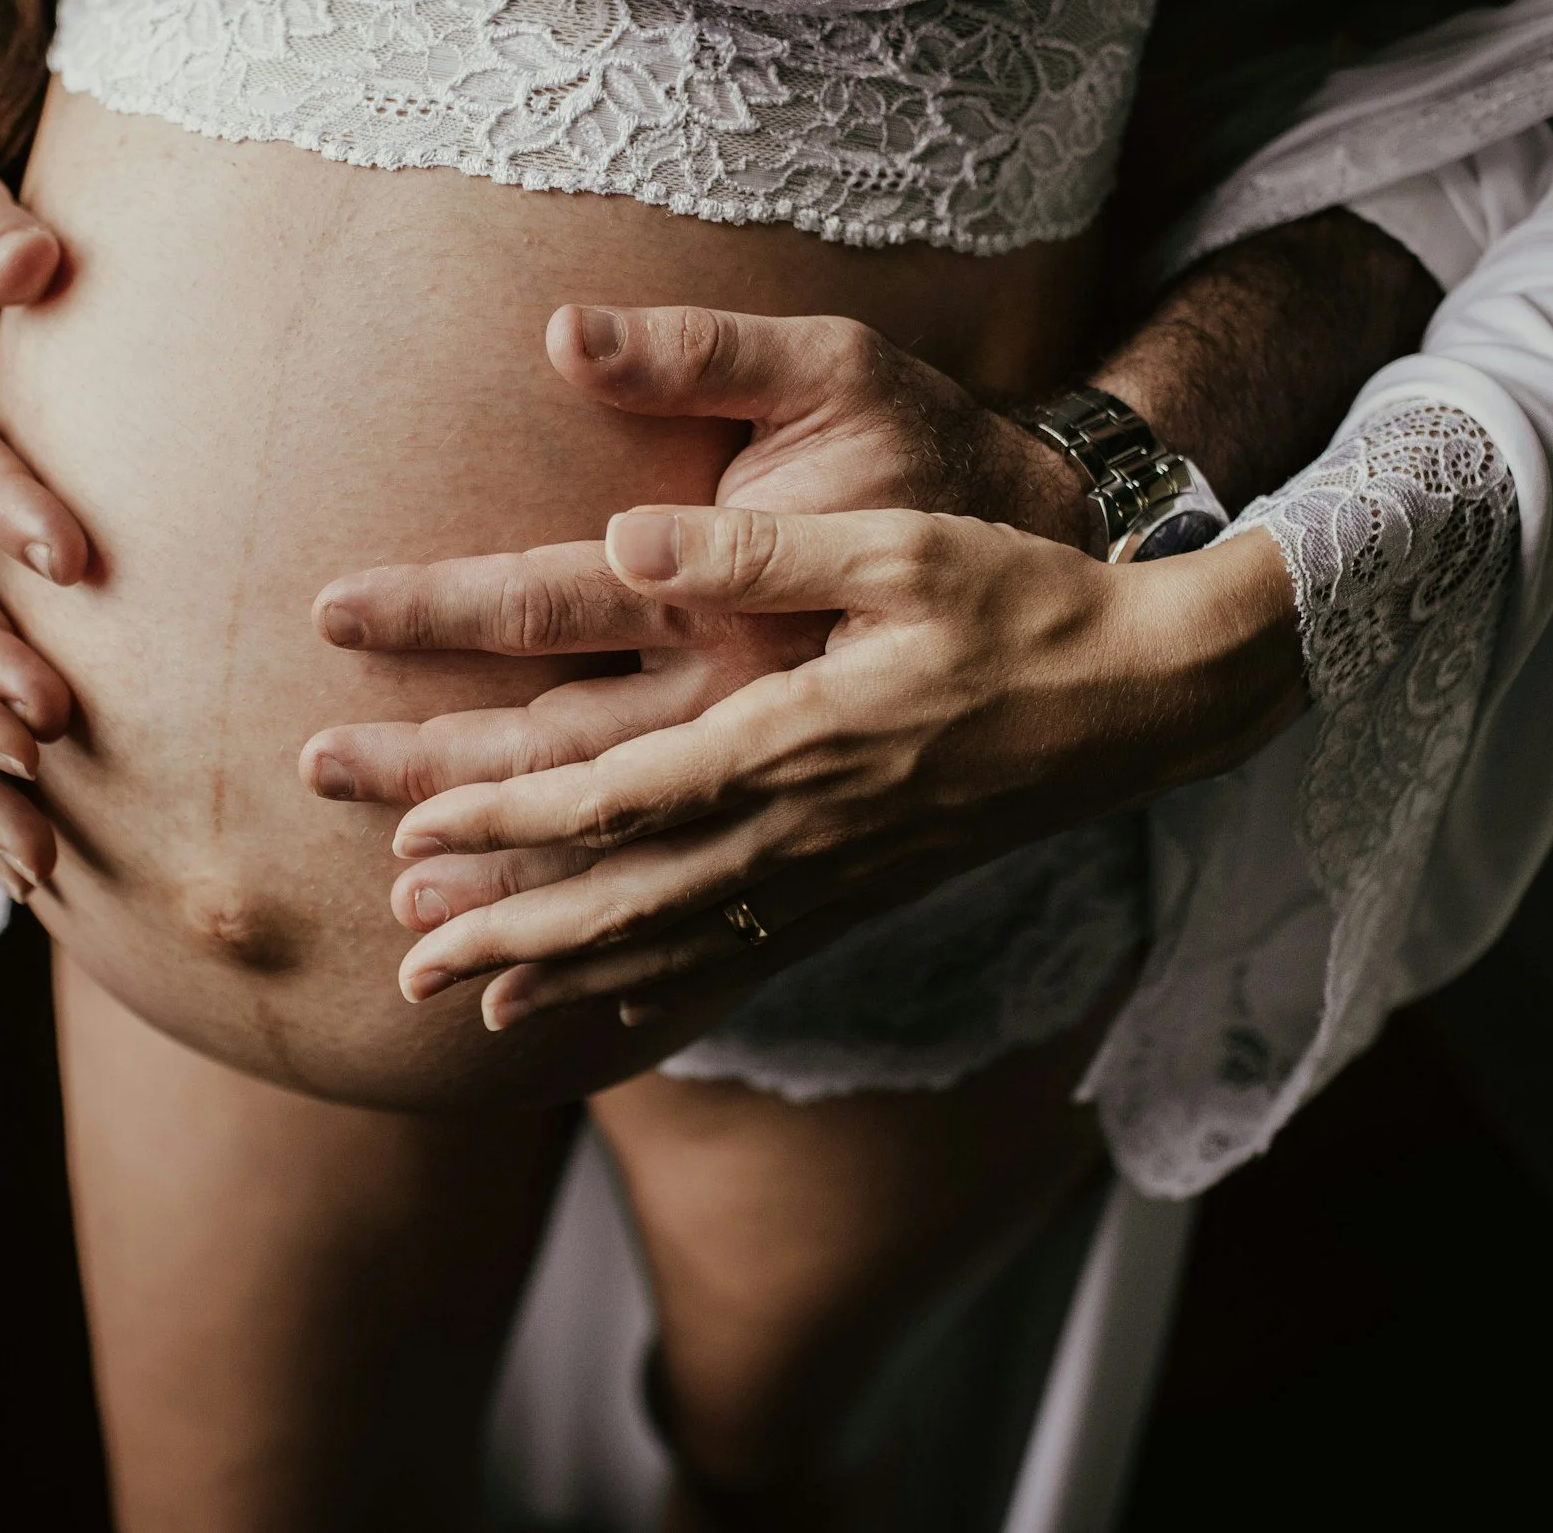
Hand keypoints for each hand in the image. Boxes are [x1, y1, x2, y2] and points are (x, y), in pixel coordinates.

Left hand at [381, 506, 1306, 1028]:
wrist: (1148, 697)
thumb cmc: (1026, 602)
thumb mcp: (900, 546)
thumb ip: (759, 547)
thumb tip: (622, 540)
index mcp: (794, 737)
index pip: (618, 796)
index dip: (507, 821)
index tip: (412, 831)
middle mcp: (804, 828)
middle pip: (625, 898)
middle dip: (508, 929)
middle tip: (404, 967)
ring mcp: (837, 874)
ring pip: (677, 943)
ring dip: (569, 973)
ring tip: (474, 1005)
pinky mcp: (866, 888)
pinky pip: (746, 956)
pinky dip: (666, 989)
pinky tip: (615, 1012)